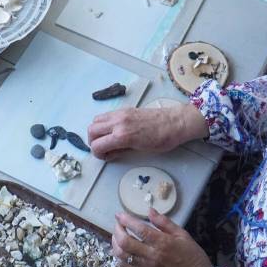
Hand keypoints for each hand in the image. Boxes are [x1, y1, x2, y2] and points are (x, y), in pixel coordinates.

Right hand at [87, 104, 206, 159]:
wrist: (175, 122)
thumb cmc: (162, 139)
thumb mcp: (140, 150)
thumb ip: (121, 150)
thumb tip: (110, 152)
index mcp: (122, 135)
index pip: (97, 145)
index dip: (98, 154)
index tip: (106, 157)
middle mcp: (118, 122)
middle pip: (91, 130)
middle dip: (93, 142)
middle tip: (103, 148)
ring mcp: (120, 114)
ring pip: (96, 120)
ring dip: (97, 131)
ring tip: (107, 139)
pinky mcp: (125, 109)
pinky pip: (106, 115)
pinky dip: (104, 123)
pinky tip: (114, 130)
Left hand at [111, 209, 213, 266]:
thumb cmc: (191, 254)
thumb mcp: (182, 234)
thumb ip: (164, 222)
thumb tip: (150, 211)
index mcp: (162, 242)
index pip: (140, 230)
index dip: (127, 221)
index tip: (120, 214)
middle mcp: (151, 254)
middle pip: (125, 243)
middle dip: (117, 230)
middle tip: (118, 224)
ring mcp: (146, 265)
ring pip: (121, 255)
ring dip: (115, 243)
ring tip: (117, 235)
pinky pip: (125, 265)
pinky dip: (118, 256)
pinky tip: (120, 249)